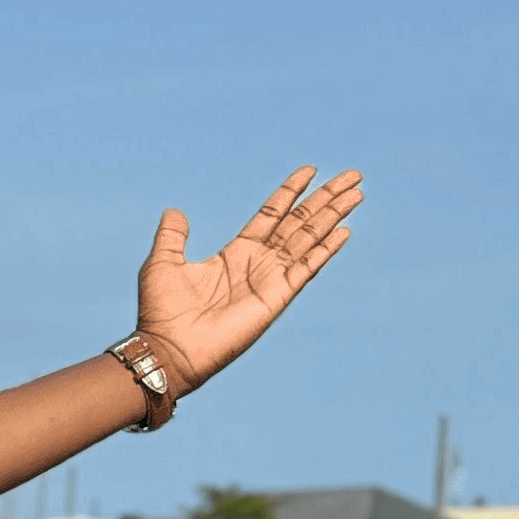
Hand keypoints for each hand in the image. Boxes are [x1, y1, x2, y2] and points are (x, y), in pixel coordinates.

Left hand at [136, 164, 361, 393]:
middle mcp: (258, 263)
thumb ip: (173, 236)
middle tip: (351, 176)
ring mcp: (271, 279)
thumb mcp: (163, 262)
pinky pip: (307, 268)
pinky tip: (344, 231)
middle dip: (324, 198)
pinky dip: (326, 249)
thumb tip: (175, 212)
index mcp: (235, 253)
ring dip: (332, 216)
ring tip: (356, 193)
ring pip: (309, 238)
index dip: (289, 192)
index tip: (309, 170)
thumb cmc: (162, 312)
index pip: (270, 215)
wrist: (169, 348)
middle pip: (299, 222)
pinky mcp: (277, 296)